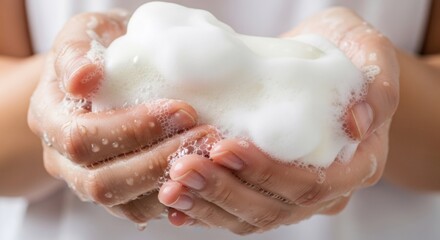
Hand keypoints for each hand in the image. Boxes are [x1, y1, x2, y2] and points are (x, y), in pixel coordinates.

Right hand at [27, 11, 201, 223]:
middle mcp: (64, 159)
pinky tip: (202, 171)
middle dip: (158, 161)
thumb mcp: (87, 33)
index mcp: (50, 118)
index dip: (133, 129)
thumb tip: (82, 79)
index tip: (182, 110)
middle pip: (102, 182)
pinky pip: (143, 209)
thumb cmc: (103, 48)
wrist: (110, 69)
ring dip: (171, 182)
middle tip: (204, 136)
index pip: (83, 139)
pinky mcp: (118, 192)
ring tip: (208, 154)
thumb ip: (76, 52)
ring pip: (125, 203)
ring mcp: (90, 179)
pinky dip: (175, 195)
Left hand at [158, 7, 398, 234]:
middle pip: (273, 208)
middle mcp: (323, 191)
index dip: (267, 173)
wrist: (325, 64)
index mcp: (355, 166)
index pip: (311, 185)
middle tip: (184, 166)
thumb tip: (357, 124)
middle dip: (225, 190)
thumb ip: (376, 88)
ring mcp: (291, 195)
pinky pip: (235, 210)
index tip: (226, 147)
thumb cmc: (348, 53)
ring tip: (171, 183)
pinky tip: (175, 198)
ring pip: (249, 216)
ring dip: (207, 203)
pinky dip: (204, 208)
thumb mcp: (371, 54)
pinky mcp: (266, 188)